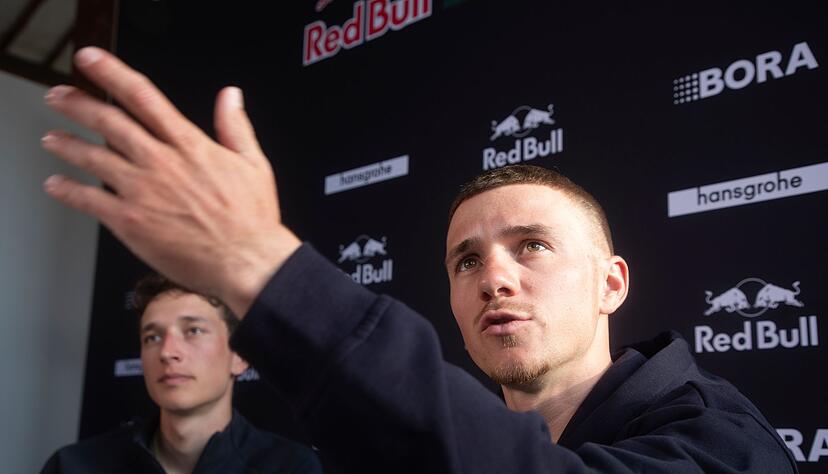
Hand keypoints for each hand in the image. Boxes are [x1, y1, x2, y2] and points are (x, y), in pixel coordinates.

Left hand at [41, 47, 300, 315]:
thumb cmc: (252, 220)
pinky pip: (88, 200)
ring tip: (52, 138)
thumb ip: (236, 127)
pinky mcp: (130, 222)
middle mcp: (161, 163)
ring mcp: (143, 192)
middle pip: (108, 121)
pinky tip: (56, 185)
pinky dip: (68, 190)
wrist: (246, 261)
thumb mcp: (254, 164)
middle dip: (77, 104)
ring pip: (92, 157)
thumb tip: (231, 96)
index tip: (90, 60)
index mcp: (190, 146)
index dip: (111, 73)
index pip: (143, 98)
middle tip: (59, 96)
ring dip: (66, 144)